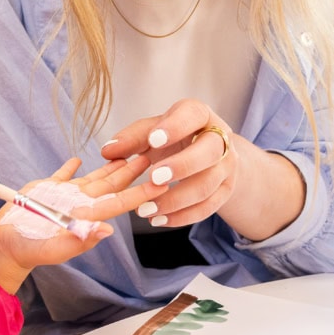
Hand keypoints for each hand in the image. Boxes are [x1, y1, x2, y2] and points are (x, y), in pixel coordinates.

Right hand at [0, 155, 166, 293]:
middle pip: (112, 185)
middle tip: (152, 153)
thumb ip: (79, 240)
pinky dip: (72, 166)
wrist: (3, 246)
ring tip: (128, 151)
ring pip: (94, 177)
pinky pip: (64, 174)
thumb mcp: (53, 249)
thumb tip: (108, 230)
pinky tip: (80, 158)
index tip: (161, 181)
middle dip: (132, 170)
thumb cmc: (28, 251)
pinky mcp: (46, 189)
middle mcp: (79, 204)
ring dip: (111, 165)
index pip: (119, 202)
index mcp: (84, 216)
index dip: (140, 192)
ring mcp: (64, 195)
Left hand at [99, 98, 304, 239]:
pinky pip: (208, 207)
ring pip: (207, 185)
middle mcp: (219, 140)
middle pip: (208, 152)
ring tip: (145, 209)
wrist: (209, 154)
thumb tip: (107, 150)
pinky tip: (159, 219)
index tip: (153, 139)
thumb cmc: (175, 137)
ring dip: (175, 200)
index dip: (175, 127)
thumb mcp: (154, 130)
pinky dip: (182, 216)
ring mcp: (226, 167)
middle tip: (153, 178)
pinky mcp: (225, 191)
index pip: (193, 115)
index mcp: (200, 115)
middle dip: (181, 166)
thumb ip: (132, 138)